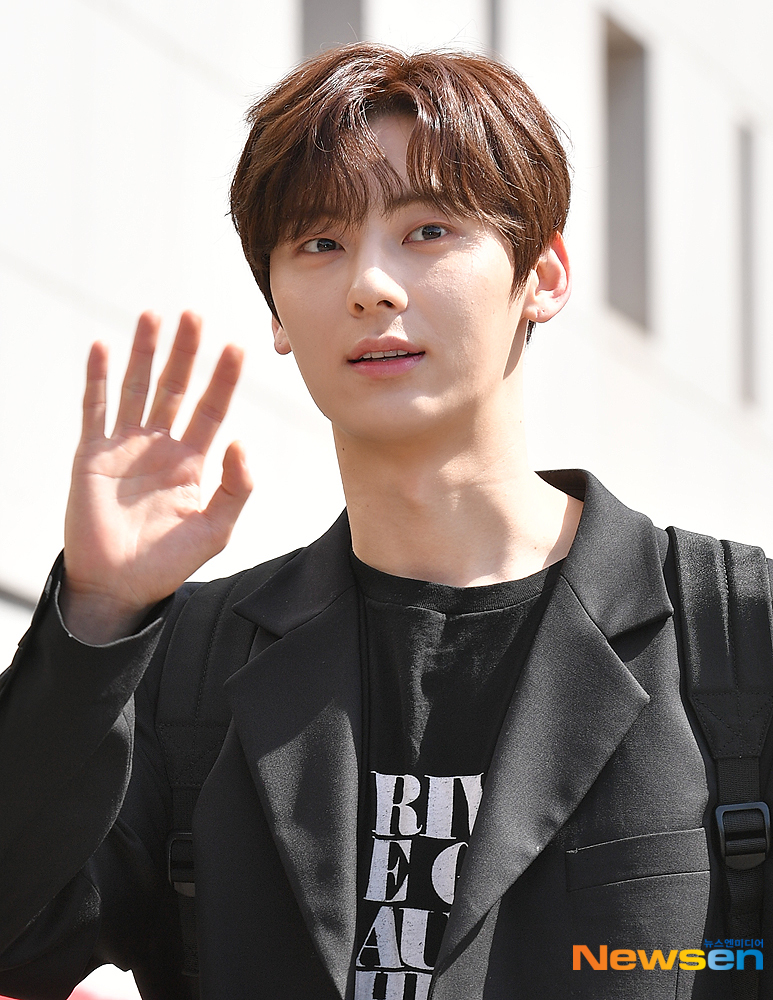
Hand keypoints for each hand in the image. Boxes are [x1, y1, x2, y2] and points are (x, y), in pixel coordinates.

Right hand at [61, 311, 252, 642]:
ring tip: (153, 316)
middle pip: (175, 388)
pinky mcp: (93, 455)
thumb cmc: (169, 563)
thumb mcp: (216, 529)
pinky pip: (96, 409)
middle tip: (195, 315)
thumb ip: (235, 487)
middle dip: (185, 352)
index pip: (212, 409)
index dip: (223, 379)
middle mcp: (161, 446)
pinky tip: (104, 348)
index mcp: (193, 462)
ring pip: (136, 388)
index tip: (236, 346)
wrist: (118, 587)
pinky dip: (98, 379)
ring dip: (144, 353)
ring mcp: (125, 447)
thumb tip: (241, 441)